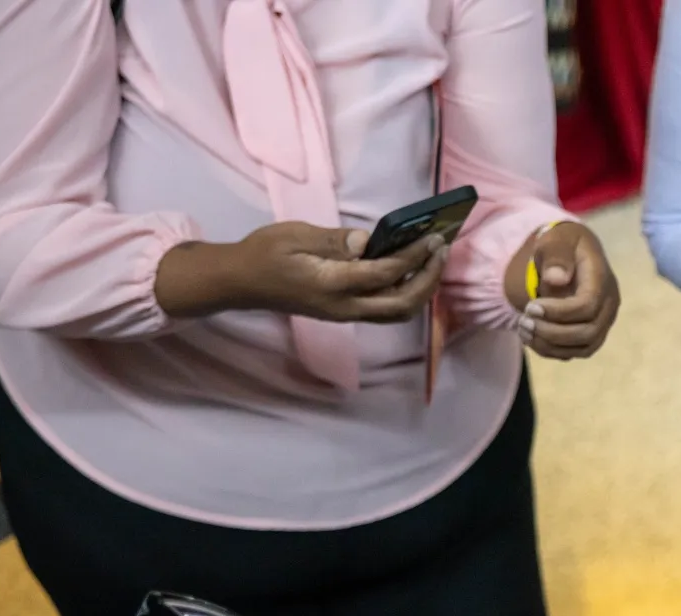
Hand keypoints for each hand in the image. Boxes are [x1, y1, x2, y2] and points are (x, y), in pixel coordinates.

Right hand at [155, 222, 445, 322]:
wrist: (240, 283)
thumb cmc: (263, 254)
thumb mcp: (294, 236)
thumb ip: (334, 241)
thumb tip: (368, 240)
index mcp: (332, 285)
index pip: (385, 274)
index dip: (414, 257)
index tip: (433, 237)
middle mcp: (345, 307)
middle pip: (402, 304)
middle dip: (428, 279)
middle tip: (441, 249)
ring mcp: (346, 314)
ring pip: (397, 312)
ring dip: (421, 289)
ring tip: (433, 260)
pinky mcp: (345, 313)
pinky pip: (385, 309)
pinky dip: (406, 292)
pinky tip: (411, 271)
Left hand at [511, 222, 620, 359]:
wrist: (570, 254)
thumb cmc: (562, 244)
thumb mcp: (557, 239)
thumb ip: (556, 254)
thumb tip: (557, 280)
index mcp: (602, 280)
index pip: (588, 306)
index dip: (559, 312)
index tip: (531, 307)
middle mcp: (608, 306)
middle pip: (588, 332)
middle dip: (552, 332)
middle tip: (524, 320)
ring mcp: (602, 323)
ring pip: (583, 348)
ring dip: (550, 345)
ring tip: (523, 329)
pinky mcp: (591, 334)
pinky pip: (575, 352)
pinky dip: (551, 350)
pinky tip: (530, 337)